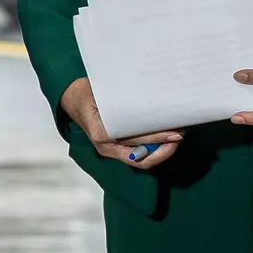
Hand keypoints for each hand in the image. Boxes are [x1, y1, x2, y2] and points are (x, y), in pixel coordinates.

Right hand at [59, 77, 182, 170]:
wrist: (72, 98)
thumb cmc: (85, 94)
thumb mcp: (99, 92)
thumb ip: (121, 101)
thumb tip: (152, 102)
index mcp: (101, 134)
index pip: (135, 142)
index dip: (157, 139)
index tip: (175, 131)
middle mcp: (106, 147)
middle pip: (142, 157)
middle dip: (165, 148)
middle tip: (180, 134)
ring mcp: (112, 149)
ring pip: (142, 159)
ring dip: (161, 151)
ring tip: (176, 137)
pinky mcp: (117, 147)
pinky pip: (139, 155)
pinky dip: (154, 149)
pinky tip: (165, 138)